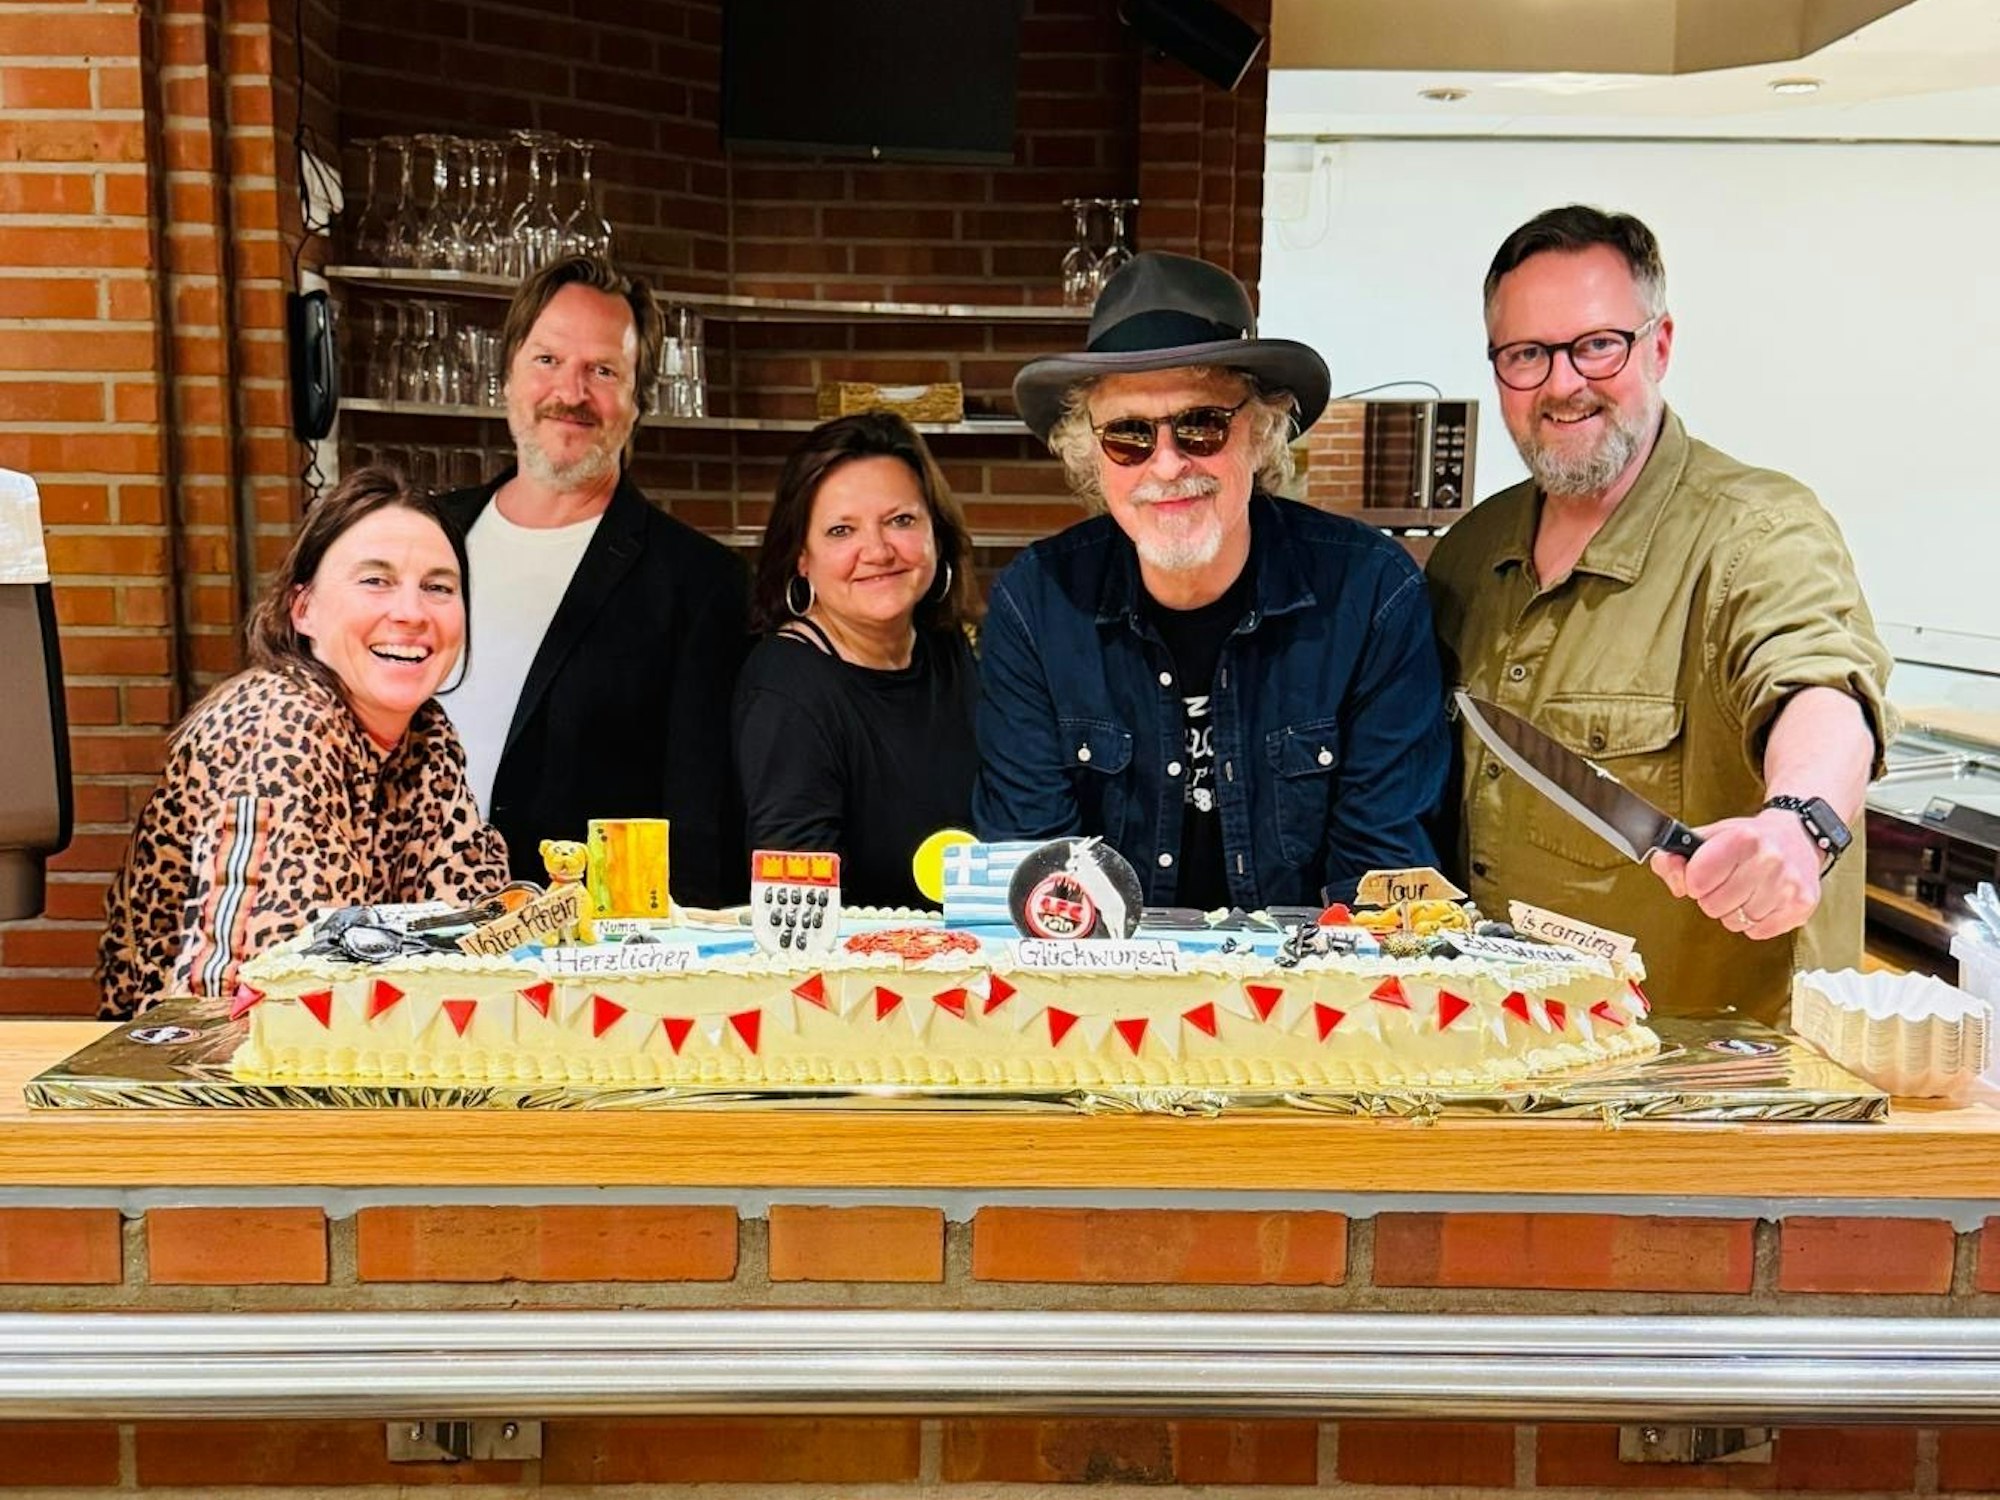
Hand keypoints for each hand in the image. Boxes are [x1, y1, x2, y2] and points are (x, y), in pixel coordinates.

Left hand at [1646, 807, 1824, 940]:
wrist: (1797, 836)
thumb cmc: (1747, 839)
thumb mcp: (1706, 837)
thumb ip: (1674, 857)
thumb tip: (1674, 880)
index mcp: (1743, 838)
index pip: (1696, 881)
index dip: (1694, 881)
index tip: (1704, 874)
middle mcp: (1770, 859)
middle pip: (1713, 906)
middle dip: (1713, 898)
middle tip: (1727, 883)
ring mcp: (1789, 884)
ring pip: (1737, 922)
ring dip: (1734, 912)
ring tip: (1746, 891)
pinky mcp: (1803, 905)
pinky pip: (1760, 931)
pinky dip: (1755, 922)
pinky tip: (1762, 901)